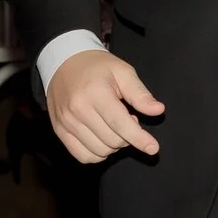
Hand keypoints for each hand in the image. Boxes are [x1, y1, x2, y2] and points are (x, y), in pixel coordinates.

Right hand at [47, 48, 164, 163]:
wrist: (63, 62)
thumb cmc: (96, 67)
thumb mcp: (122, 71)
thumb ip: (140, 93)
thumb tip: (158, 110)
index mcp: (96, 93)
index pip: (121, 124)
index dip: (139, 139)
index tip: (153, 148)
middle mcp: (78, 110)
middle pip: (112, 141)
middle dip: (127, 136)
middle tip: (127, 118)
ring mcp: (66, 122)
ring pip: (99, 151)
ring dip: (113, 146)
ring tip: (113, 126)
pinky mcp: (59, 130)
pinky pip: (83, 156)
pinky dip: (97, 154)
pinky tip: (101, 138)